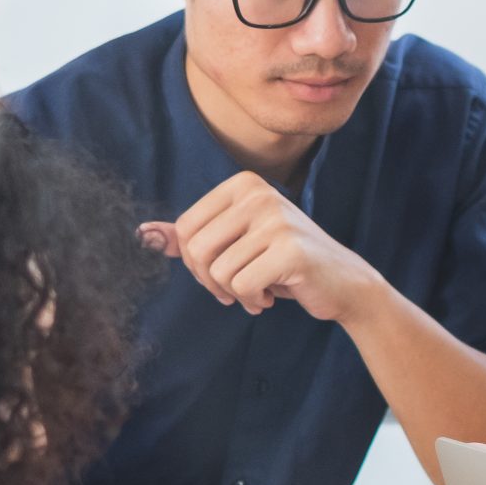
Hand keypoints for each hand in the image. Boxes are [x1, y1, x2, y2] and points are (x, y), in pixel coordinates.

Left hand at [141, 174, 383, 321]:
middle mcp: (259, 194)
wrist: (341, 282)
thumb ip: (193, 238)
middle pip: (197, 249)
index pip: (187, 227)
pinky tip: (272, 295)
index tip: (221, 271)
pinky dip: (252, 299)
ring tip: (259, 290)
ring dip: (234, 293)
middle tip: (236, 289)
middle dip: (210, 281)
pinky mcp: (289, 249)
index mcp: (243, 184)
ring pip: (218, 272)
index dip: (195, 262)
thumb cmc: (284, 263)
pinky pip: (241, 285)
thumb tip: (144, 234)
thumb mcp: (237, 243)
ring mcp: (276, 219)